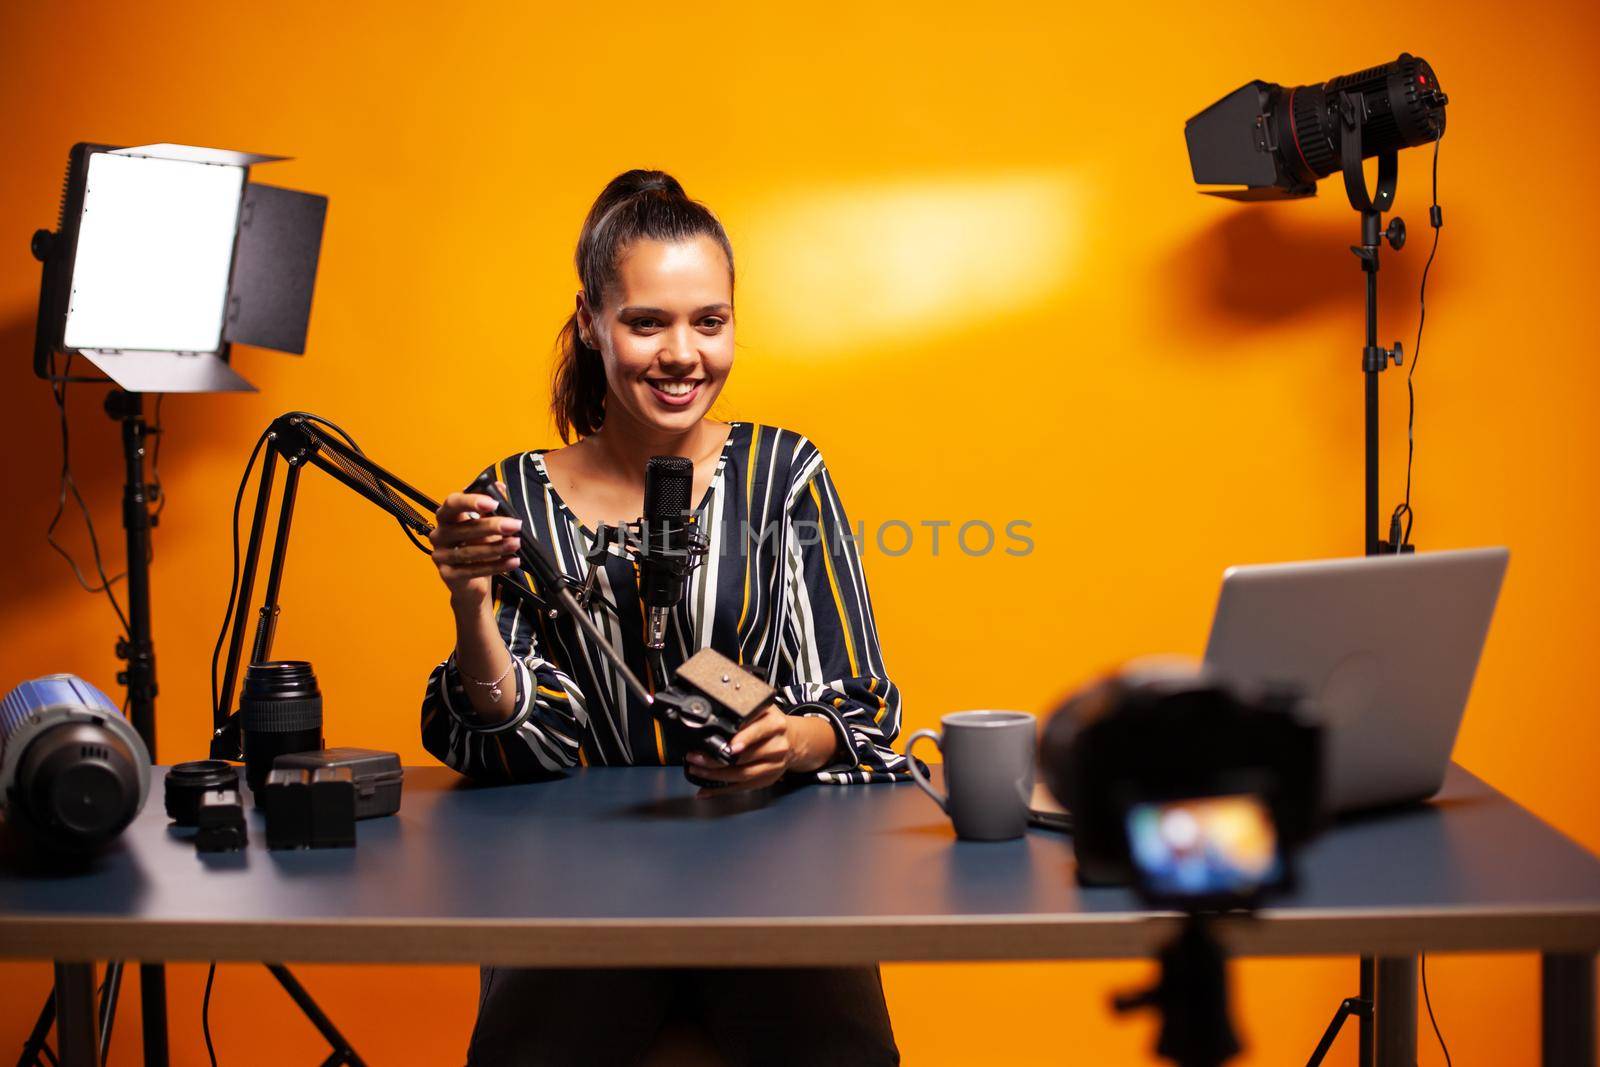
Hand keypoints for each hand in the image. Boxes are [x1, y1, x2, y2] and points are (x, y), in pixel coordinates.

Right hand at [429, 485, 522, 604]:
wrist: (471, 583)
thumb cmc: (477, 548)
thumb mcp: (486, 525)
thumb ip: (491, 507)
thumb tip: (500, 487)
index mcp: (446, 517)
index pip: (452, 503)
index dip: (471, 501)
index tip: (493, 503)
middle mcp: (439, 535)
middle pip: (464, 528)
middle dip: (492, 526)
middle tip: (515, 525)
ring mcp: (440, 556)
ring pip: (469, 551)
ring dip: (496, 547)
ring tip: (516, 544)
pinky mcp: (447, 575)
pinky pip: (472, 570)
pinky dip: (495, 566)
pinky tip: (512, 561)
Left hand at [684, 706, 794, 791]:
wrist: (794, 740)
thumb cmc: (772, 723)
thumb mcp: (763, 709)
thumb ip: (745, 710)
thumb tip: (716, 714)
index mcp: (775, 724)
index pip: (758, 731)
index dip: (743, 739)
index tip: (727, 745)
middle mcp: (777, 746)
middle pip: (745, 757)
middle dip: (717, 759)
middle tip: (696, 757)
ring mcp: (773, 766)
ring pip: (743, 775)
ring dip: (716, 775)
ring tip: (697, 769)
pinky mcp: (767, 779)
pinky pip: (743, 787)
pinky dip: (722, 790)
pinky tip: (706, 788)